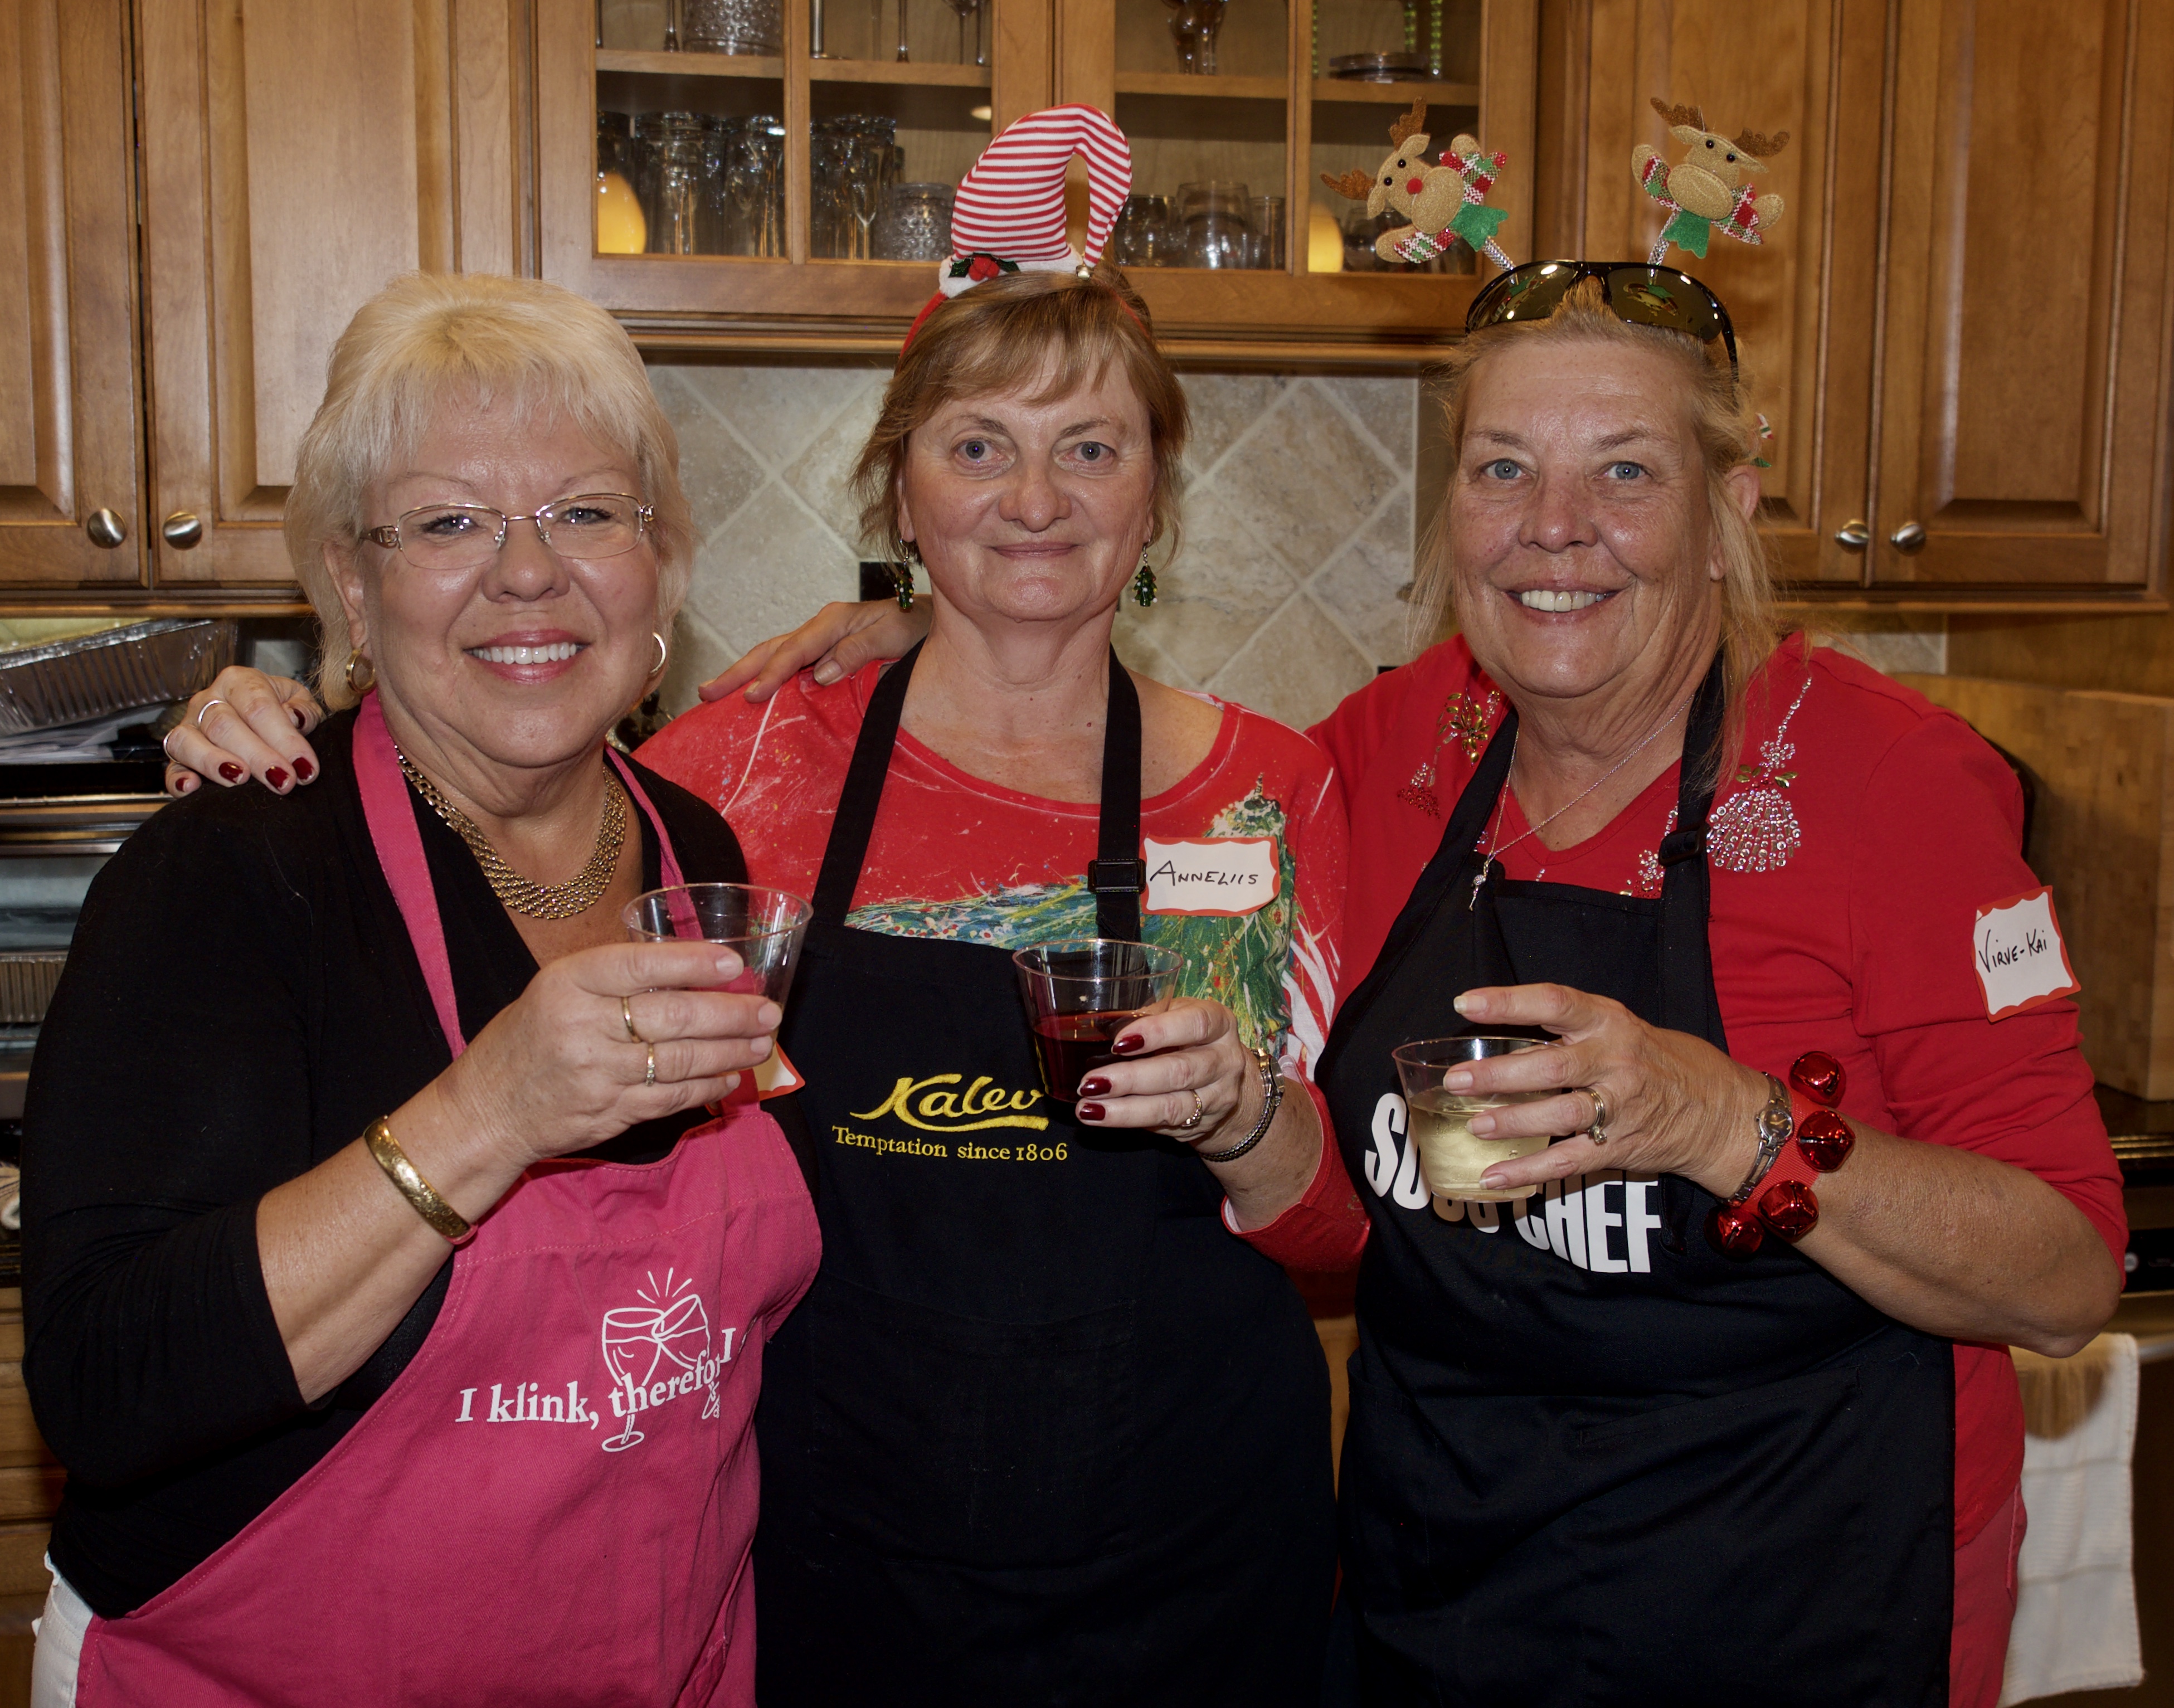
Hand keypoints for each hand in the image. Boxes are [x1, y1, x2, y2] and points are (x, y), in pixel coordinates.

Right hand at [165, 667, 324, 796]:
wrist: (260, 720)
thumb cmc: (282, 711)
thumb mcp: (300, 702)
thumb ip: (305, 710)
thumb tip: (297, 718)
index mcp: (240, 682)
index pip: (259, 707)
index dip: (283, 738)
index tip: (304, 767)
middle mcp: (208, 700)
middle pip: (224, 725)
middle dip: (256, 756)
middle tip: (282, 781)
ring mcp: (188, 727)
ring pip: (190, 741)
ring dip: (214, 762)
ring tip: (240, 779)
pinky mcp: (177, 756)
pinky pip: (171, 767)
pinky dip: (177, 779)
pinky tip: (191, 788)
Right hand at [437, 940, 780, 1173]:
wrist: (486, 1109)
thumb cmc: (531, 1036)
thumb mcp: (557, 988)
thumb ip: (615, 976)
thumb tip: (696, 965)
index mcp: (567, 983)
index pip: (639, 967)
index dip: (691, 964)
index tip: (734, 965)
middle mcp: (581, 1027)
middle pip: (671, 1017)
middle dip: (729, 1015)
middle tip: (768, 1010)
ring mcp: (596, 1075)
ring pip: (679, 1061)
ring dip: (729, 1052)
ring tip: (761, 1042)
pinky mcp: (609, 1114)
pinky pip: (671, 1098)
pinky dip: (707, 1087)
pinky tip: (730, 1077)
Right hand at [698, 600, 930, 703]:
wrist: (931, 620)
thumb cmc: (917, 626)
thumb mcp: (895, 634)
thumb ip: (860, 650)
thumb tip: (822, 674)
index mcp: (834, 621)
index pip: (795, 650)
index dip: (772, 674)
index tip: (753, 696)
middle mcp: (820, 628)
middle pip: (771, 649)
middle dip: (738, 672)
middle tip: (706, 693)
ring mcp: (819, 640)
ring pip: (773, 655)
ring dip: (743, 674)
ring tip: (713, 694)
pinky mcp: (823, 653)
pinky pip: (788, 664)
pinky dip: (765, 677)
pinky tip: (750, 694)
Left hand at [1072, 999, 1261, 1150]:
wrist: (1221, 1078)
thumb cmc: (1187, 1036)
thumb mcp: (1174, 1015)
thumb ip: (1145, 1018)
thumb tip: (1098, 1027)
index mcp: (1218, 1022)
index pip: (1195, 1024)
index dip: (1157, 1033)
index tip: (1118, 1042)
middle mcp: (1225, 1059)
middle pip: (1180, 1071)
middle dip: (1131, 1079)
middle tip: (1090, 1083)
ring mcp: (1218, 1096)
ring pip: (1172, 1106)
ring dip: (1125, 1110)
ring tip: (1089, 1108)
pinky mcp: (1204, 1123)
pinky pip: (1165, 1125)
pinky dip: (1130, 1121)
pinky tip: (1102, 1116)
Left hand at [1442, 983, 1770, 1197]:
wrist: (1721, 1110)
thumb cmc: (1657, 1060)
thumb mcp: (1620, 1027)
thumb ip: (1569, 1027)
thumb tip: (1498, 1027)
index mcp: (1610, 1022)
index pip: (1554, 1003)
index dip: (1508, 1002)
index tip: (1465, 1004)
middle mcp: (1615, 1062)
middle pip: (1551, 1066)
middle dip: (1500, 1074)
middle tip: (1457, 1079)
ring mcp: (1619, 1108)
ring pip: (1559, 1115)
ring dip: (1513, 1122)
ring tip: (1474, 1125)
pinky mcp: (1619, 1148)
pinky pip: (1567, 1162)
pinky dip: (1528, 1172)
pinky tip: (1492, 1176)